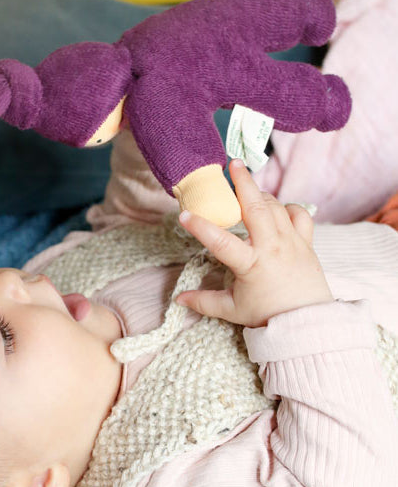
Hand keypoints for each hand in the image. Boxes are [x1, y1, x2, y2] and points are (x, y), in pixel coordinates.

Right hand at [175, 159, 333, 327]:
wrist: (308, 322)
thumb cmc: (268, 315)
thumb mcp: (232, 311)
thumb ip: (204, 301)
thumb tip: (179, 299)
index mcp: (251, 264)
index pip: (221, 242)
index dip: (201, 228)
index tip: (184, 215)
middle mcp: (272, 248)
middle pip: (256, 208)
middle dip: (243, 182)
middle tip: (232, 163)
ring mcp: (292, 242)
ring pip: (276, 206)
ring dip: (260, 193)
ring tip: (247, 187)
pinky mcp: (306, 242)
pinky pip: (299, 214)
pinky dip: (287, 207)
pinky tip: (276, 209)